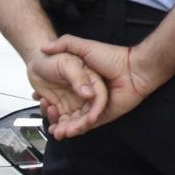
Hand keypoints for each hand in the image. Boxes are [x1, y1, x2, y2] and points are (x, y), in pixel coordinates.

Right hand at [40, 36, 161, 137]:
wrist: (134, 69)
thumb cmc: (113, 57)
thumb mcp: (85, 47)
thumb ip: (65, 44)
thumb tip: (44, 47)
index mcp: (82, 82)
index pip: (61, 95)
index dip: (48, 100)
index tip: (39, 100)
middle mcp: (87, 95)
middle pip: (66, 111)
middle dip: (55, 118)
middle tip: (47, 119)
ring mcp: (96, 106)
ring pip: (76, 121)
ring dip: (64, 127)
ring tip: (55, 130)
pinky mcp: (104, 115)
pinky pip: (88, 125)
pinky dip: (78, 129)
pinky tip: (68, 130)